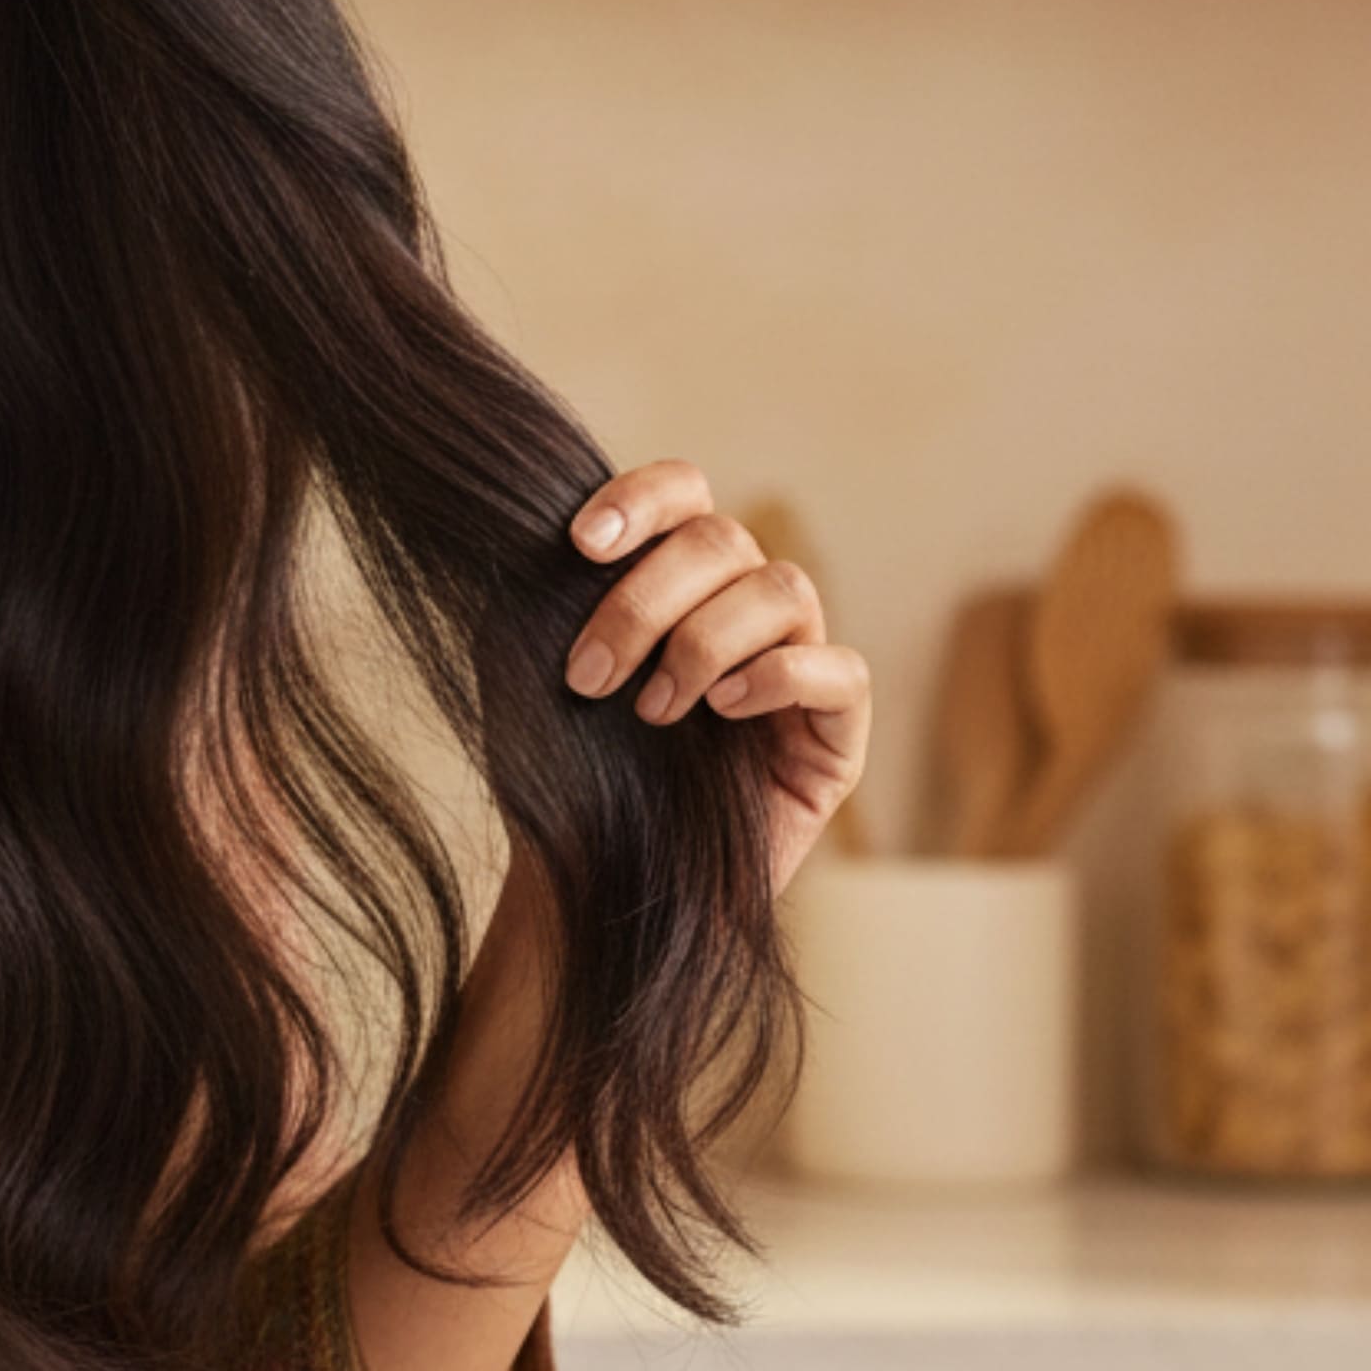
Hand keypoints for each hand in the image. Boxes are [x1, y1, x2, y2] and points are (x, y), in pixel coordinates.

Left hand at [562, 460, 869, 894]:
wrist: (584, 879)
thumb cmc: (559, 767)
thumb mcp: (530, 663)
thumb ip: (543, 586)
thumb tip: (541, 520)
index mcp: (675, 579)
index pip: (685, 492)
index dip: (642, 498)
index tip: (580, 544)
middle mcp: (742, 608)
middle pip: (725, 539)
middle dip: (645, 600)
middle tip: (588, 677)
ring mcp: (798, 665)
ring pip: (783, 590)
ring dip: (701, 643)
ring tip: (650, 712)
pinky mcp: (836, 734)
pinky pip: (840, 671)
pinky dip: (775, 678)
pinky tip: (719, 713)